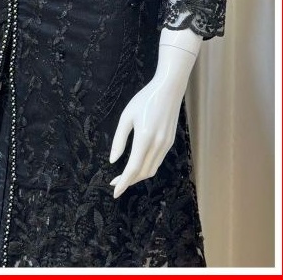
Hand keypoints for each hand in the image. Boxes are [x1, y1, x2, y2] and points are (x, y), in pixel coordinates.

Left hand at [108, 30, 199, 197]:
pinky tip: (137, 166)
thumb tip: (113, 160)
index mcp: (145, 138)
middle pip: (143, 172)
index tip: (114, 191)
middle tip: (114, 183)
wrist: (168, 90)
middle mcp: (158, 145)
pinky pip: (157, 162)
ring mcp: (166, 145)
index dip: (124, 182)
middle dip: (128, 181)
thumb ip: (120, 139)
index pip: (133, 168)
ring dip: (138, 176)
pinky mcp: (169, 143)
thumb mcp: (126, 116)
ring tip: (123, 177)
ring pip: (152, 169)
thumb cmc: (144, 100)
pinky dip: (147, 168)